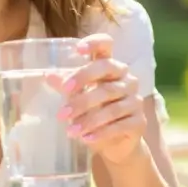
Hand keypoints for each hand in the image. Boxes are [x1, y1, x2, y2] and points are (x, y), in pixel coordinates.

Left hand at [48, 33, 146, 165]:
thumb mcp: (78, 97)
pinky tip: (86, 138)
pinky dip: (101, 133)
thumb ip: (66, 85)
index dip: (94, 43)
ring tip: (70, 130)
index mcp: (110, 67)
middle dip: (82, 83)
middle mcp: (126, 78)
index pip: (106, 45)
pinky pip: (119, 125)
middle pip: (107, 70)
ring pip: (111, 105)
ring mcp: (135, 99)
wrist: (115, 144)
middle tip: (64, 103)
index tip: (78, 49)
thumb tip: (48, 74)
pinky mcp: (139, 121)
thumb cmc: (94, 113)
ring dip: (88, 119)